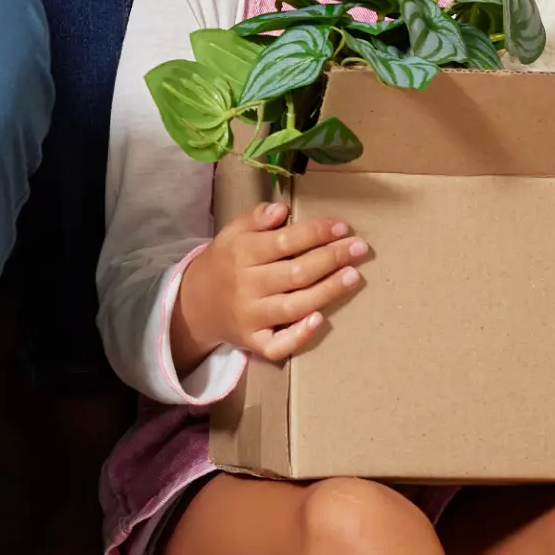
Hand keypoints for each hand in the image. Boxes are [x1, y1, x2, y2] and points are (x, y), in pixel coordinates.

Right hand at [171, 201, 370, 370]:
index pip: (285, 241)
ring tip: (353, 276)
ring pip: (294, 305)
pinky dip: (299, 335)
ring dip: (327, 291)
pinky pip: (278, 345)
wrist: (194, 305)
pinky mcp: (253, 342)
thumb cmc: (224, 263)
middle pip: (296, 272)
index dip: (316, 232)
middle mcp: (246, 285)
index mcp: (240, 253)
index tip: (343, 226)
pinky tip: (320, 320)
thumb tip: (282, 210)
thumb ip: (255, 218)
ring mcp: (250, 317)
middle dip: (332, 258)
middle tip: (360, 248)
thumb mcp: (231, 233)